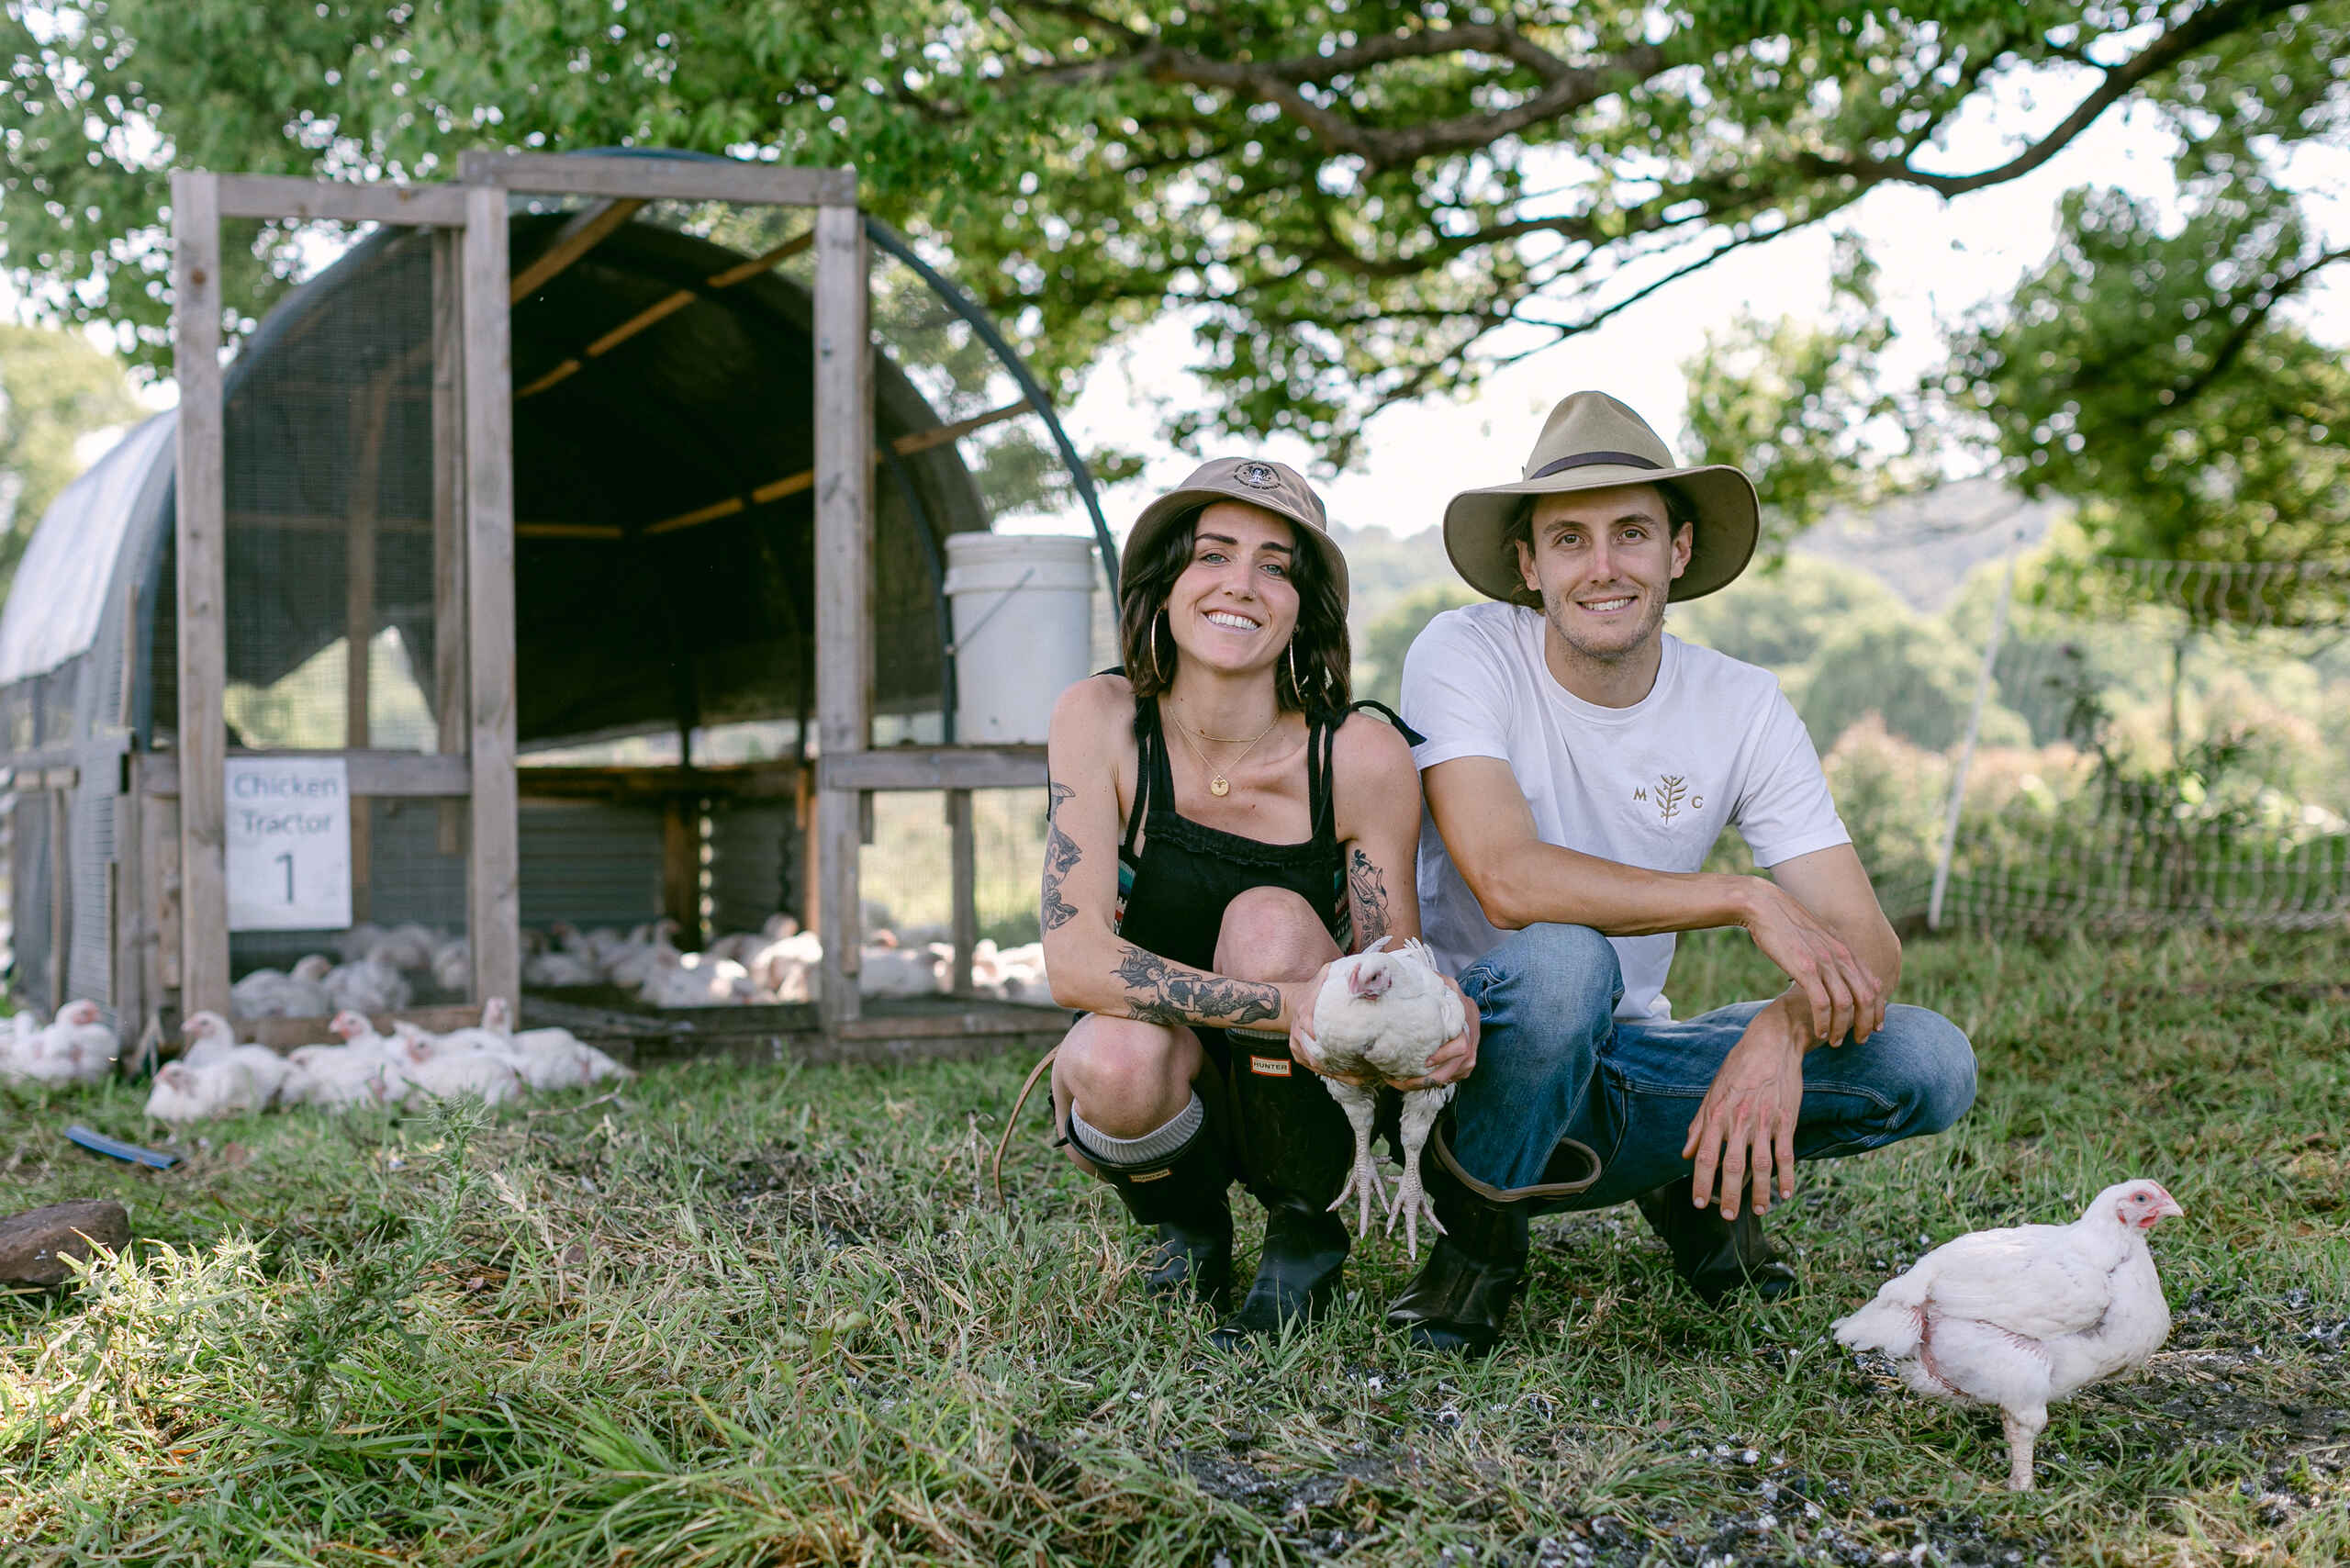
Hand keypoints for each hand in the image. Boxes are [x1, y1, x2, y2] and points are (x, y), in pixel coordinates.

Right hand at [1287, 962, 1369, 1085]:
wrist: (1290, 1004)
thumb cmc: (1311, 991)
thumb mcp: (1321, 976)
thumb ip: (1335, 972)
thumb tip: (1358, 968)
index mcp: (1304, 1012)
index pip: (1307, 1023)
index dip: (1318, 1033)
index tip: (1337, 1044)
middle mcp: (1298, 1032)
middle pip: (1314, 1053)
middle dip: (1337, 1063)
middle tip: (1362, 1070)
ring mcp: (1298, 1046)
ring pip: (1317, 1065)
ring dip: (1339, 1073)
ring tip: (1362, 1078)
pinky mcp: (1300, 1055)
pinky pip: (1316, 1069)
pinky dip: (1334, 1075)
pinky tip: (1353, 1079)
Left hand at [1392, 976, 1478, 1089]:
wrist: (1467, 1007)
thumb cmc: (1452, 997)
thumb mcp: (1445, 985)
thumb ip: (1432, 981)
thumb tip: (1408, 978)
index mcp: (1465, 1023)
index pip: (1460, 1046)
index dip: (1444, 1056)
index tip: (1425, 1061)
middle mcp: (1471, 1043)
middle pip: (1453, 1068)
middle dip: (1427, 1079)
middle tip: (1402, 1081)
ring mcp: (1470, 1056)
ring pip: (1450, 1078)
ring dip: (1426, 1084)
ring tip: (1401, 1084)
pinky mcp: (1465, 1066)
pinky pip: (1451, 1079)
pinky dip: (1432, 1083)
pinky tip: (1413, 1083)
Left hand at [1682, 1006, 1805, 1220]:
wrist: (1771, 1044)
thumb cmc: (1738, 1068)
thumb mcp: (1712, 1092)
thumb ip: (1699, 1125)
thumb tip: (1685, 1154)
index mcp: (1717, 1115)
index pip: (1705, 1156)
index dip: (1701, 1182)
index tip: (1699, 1202)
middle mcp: (1739, 1121)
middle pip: (1732, 1165)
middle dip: (1729, 1195)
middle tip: (1727, 1216)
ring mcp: (1764, 1122)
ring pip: (1761, 1165)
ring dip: (1760, 1191)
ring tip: (1758, 1210)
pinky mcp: (1786, 1120)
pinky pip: (1787, 1154)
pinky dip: (1787, 1177)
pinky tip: (1785, 1194)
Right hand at [1737, 880, 1885, 1046]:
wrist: (1764, 906)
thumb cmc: (1785, 923)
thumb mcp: (1816, 936)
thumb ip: (1829, 952)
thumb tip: (1833, 966)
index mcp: (1845, 949)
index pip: (1873, 984)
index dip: (1878, 1008)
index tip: (1876, 1025)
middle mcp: (1840, 956)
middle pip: (1866, 998)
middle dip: (1866, 1023)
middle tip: (1861, 1040)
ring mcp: (1824, 962)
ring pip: (1846, 1004)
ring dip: (1842, 1028)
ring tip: (1835, 1042)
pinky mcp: (1804, 969)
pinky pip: (1822, 1003)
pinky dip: (1824, 1022)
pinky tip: (1820, 1032)